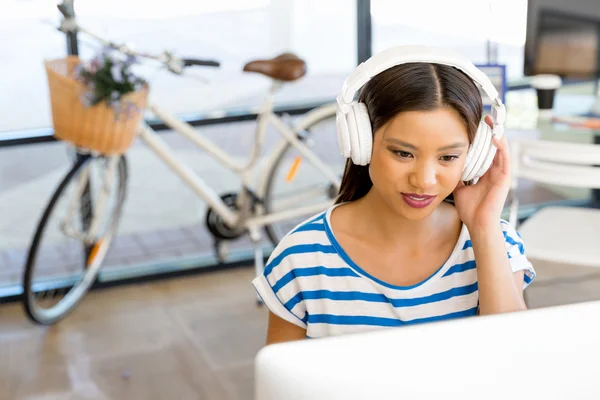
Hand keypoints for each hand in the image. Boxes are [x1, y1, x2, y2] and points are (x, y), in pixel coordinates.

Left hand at [454, 115, 510, 229]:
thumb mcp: (459, 187)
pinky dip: (501, 147)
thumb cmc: (470, 209)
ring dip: (497, 134)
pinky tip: (496, 137)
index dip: (482, 137)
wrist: (477, 224)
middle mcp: (495, 171)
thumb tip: (445, 165)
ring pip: (501, 149)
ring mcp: (501, 174)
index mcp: (485, 172)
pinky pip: (505, 159)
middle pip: (494, 146)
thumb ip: (457, 175)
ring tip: (492, 121)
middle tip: (485, 116)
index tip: (475, 124)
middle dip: (491, 131)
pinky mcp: (505, 178)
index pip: (485, 150)